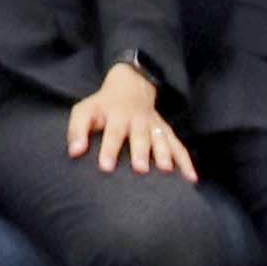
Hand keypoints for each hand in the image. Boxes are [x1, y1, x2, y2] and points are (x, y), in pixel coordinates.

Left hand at [70, 62, 193, 178]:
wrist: (131, 86)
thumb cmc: (102, 106)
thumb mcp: (84, 110)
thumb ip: (77, 130)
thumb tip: (74, 152)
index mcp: (116, 116)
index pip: (112, 133)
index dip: (109, 149)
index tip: (105, 167)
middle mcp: (138, 120)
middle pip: (140, 137)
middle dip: (141, 152)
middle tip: (140, 169)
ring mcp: (154, 126)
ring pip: (161, 140)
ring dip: (165, 155)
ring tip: (166, 171)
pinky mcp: (166, 132)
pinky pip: (178, 146)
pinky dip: (186, 162)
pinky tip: (192, 179)